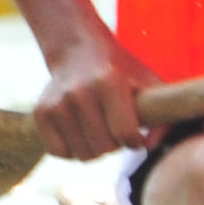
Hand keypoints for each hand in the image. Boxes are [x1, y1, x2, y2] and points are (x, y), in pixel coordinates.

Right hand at [31, 37, 155, 160]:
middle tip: (116, 130)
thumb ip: (162, 116)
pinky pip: (60, 152)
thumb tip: (151, 147)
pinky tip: (81, 133)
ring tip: (100, 129)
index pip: (125, 134)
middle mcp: (79, 92)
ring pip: (82, 154)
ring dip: (95, 149)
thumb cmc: (122, 71)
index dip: (135, 141)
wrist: (78, 51)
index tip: (136, 135)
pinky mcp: (41, 113)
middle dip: (115, 145)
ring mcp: (57, 103)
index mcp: (110, 83)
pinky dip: (72, 150)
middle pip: (104, 148)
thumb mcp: (149, 84)